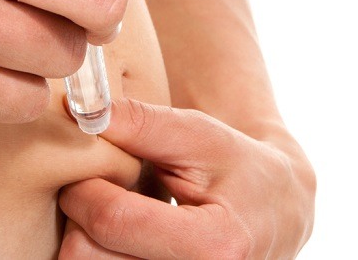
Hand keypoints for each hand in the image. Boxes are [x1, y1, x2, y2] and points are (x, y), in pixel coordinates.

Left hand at [59, 99, 315, 258]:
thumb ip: (143, 123)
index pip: (112, 222)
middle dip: (81, 215)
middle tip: (101, 190)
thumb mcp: (200, 134)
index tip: (83, 170)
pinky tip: (126, 233)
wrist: (276, 211)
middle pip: (88, 256)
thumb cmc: (238, 167)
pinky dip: (104, 251)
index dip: (83, 189)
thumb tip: (85, 112)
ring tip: (119, 212)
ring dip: (89, 237)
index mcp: (213, 245)